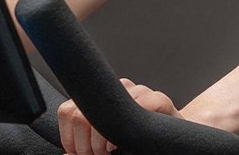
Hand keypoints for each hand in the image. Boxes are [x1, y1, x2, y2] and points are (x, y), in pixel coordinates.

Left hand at [57, 78, 181, 154]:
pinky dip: (125, 129)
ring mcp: (138, 91)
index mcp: (101, 97)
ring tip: (109, 151)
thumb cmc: (136, 144)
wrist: (172, 141)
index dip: (70, 139)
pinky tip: (124, 141)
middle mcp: (117, 89)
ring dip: (102, 139)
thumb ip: (85, 147)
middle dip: (85, 145)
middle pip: (81, 112)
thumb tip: (66, 154)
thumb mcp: (104, 145)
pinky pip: (135, 106)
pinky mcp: (158, 99)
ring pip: (105, 110)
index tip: (79, 154)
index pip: (68, 111)